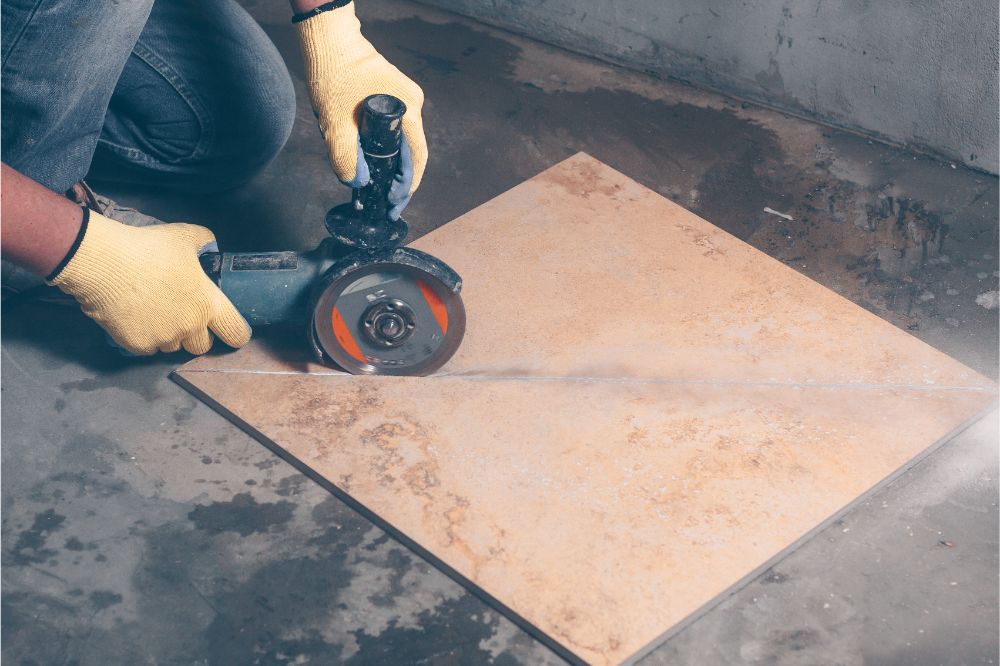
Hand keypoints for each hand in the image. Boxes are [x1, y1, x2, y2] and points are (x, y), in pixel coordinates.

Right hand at [47, 209, 250, 354]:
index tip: (231, 332)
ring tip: (153, 311)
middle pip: (202, 345)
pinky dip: (143, 336)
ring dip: (169, 334)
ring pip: (172, 346)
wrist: (105, 263)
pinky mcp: (137, 345)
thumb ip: (204, 242)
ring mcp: (163, 339)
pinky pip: (147, 347)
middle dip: (196, 335)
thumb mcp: (184, 237)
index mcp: (207, 304)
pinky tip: (134, 316)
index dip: (236, 333)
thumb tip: (210, 245)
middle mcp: (189, 327)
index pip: (235, 332)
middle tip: (182, 316)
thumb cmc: (148, 248)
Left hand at [296, 1, 426, 219]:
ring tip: (374, 182)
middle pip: (411, 151)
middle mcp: (411, 103)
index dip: (408, 185)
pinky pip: (393, 127)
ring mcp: (402, 97)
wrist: (328, 39)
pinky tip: (369, 157)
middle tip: (384, 200)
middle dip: (398, 178)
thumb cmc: (334, 73)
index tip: (395, 203)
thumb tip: (357, 183)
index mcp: (407, 110)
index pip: (418, 158)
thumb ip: (346, 158)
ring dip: (389, 161)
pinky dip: (384, 145)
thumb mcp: (335, 123)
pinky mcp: (391, 93)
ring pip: (401, 140)